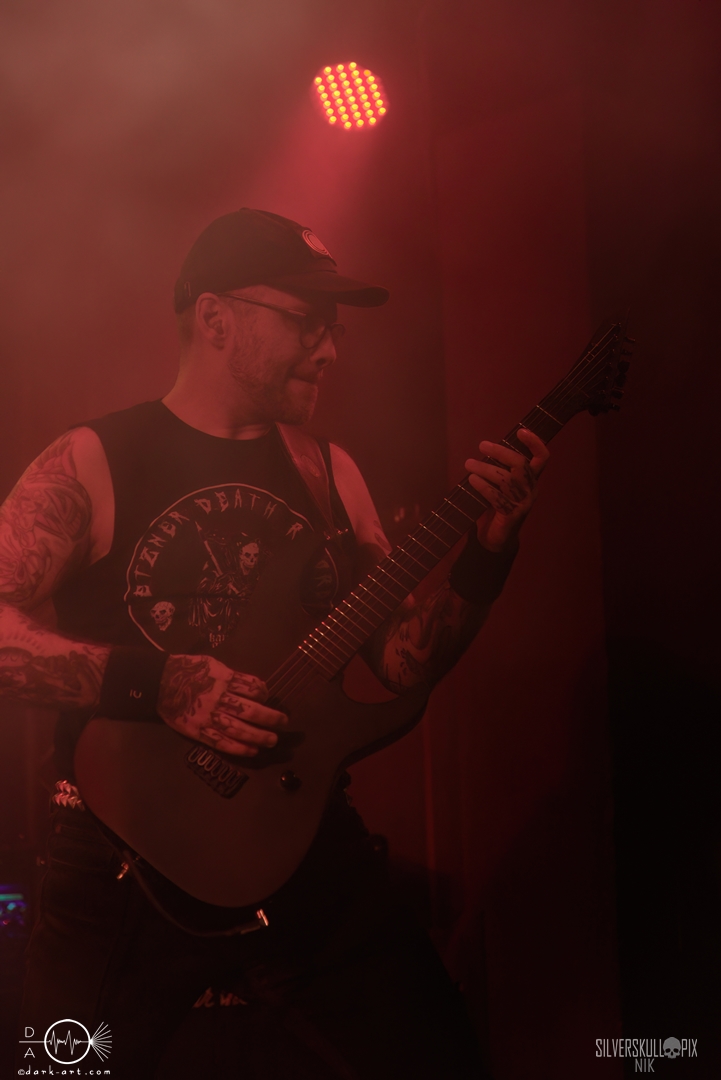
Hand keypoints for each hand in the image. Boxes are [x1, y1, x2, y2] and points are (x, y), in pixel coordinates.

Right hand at [157, 654, 286, 755]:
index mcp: (224, 679)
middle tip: (284, 723)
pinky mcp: (200, 731)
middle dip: (270, 718)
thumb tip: (250, 686)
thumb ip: (230, 675)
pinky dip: (239, 748)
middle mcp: (220, 698)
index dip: (264, 693)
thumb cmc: (189, 670)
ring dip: (259, 736)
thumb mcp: (212, 664)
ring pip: (239, 729)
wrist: (160, 682)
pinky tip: (253, 751)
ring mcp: (209, 716)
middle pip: (251, 710)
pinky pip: (222, 742)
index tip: (268, 697)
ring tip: (273, 740)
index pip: (252, 687)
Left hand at [465, 428, 549, 551]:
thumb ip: (499, 469)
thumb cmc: (496, 507)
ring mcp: (523, 503)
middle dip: (501, 452)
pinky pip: (497, 497)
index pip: (542, 458)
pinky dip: (483, 486)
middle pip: (521, 465)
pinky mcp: (512, 515)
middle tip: (482, 446)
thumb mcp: (500, 485)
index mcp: (531, 480)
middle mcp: (531, 490)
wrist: (496, 539)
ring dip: (485, 468)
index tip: (521, 431)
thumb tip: (485, 449)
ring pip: (506, 480)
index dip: (535, 443)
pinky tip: (472, 480)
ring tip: (469, 464)